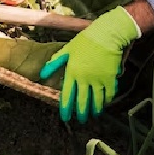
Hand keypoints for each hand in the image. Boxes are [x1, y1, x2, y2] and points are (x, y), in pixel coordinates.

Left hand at [40, 6, 138, 122]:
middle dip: (81, 113)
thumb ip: (55, 62)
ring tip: (94, 115)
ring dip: (94, 110)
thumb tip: (42, 74)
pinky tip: (105, 103)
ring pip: (96, 101)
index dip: (66, 108)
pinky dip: (107, 100)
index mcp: (72, 72)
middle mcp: (84, 79)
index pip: (67, 95)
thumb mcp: (67, 49)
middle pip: (81, 101)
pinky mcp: (110, 79)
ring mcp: (98, 80)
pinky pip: (109, 94)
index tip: (65, 117)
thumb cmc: (86, 40)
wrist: (107, 34)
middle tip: (80, 120)